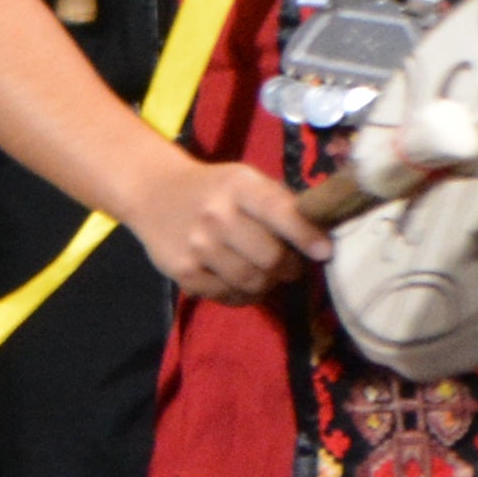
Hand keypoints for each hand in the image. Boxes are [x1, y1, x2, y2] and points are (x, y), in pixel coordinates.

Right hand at [129, 156, 328, 305]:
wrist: (153, 192)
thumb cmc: (214, 189)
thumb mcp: (245, 181)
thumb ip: (280, 204)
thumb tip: (320, 236)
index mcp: (238, 186)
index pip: (279, 212)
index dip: (305, 235)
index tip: (324, 252)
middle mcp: (216, 215)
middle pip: (270, 258)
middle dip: (289, 267)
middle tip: (290, 265)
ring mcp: (196, 246)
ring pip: (252, 282)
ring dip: (268, 284)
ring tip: (266, 275)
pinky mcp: (182, 272)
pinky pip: (227, 296)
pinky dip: (243, 294)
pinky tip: (241, 281)